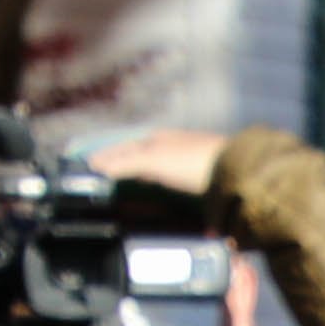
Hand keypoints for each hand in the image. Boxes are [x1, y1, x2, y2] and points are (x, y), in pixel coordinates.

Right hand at [81, 124, 230, 194]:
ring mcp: (184, 159)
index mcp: (156, 138)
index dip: (106, 155)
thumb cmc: (191, 161)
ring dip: (136, 171)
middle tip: (101, 172)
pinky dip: (152, 179)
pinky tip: (154, 186)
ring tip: (122, 180)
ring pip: (152, 163)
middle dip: (119, 160)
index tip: (89, 165)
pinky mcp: (196, 175)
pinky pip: (166, 175)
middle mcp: (169, 145)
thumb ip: (125, 163)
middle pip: (137, 153)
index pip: (123, 146)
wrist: (235, 170)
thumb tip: (98, 167)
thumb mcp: (153, 160)